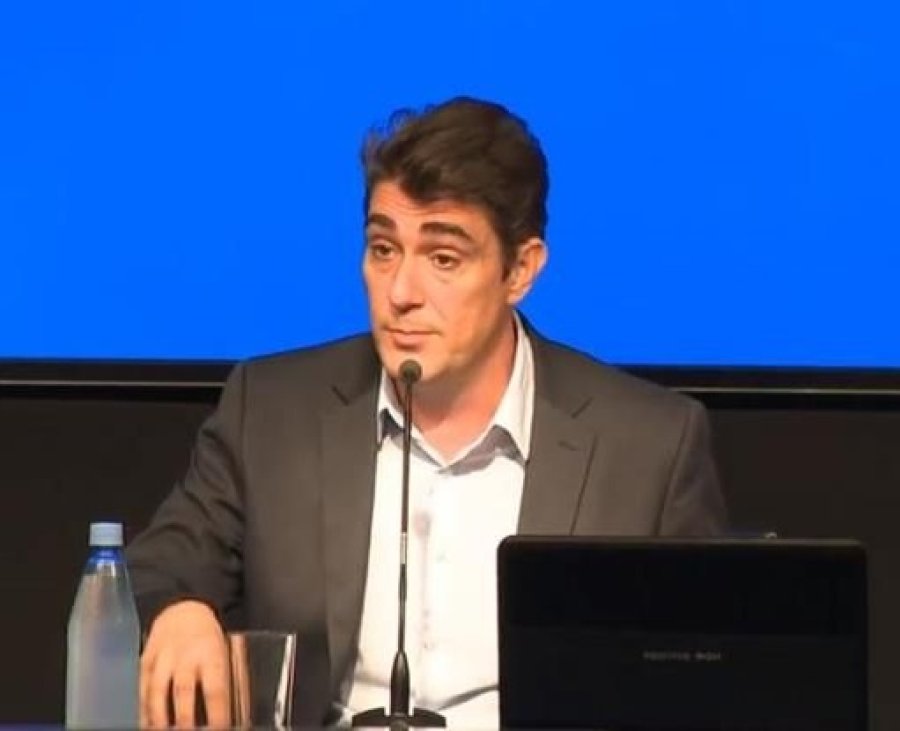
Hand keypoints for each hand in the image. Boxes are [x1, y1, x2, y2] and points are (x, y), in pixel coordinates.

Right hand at [140, 600, 229, 727]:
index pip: (215, 688)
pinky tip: (146, 722)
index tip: (219, 728)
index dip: (217, 713)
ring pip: (157, 690)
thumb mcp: (223, 653)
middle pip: (183, 690)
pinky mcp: (146, 660)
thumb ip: (221, 681)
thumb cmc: (208, 638)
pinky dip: (143, 708)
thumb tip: (223, 714)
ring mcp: (163, 657)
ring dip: (159, 717)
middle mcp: (186, 655)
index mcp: (211, 654)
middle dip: (185, 718)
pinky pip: (142, 687)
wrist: (184, 609)